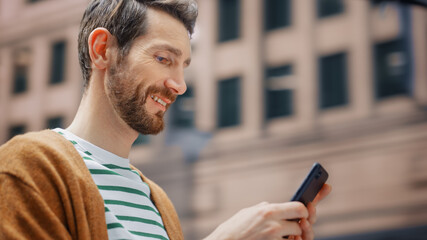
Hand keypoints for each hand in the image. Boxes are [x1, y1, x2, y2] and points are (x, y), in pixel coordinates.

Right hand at [204, 184, 331, 239]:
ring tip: (284, 234)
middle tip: (297, 225)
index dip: (304, 210)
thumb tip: (274, 206)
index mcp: (268, 211)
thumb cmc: (233, 229)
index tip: (304, 212)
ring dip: (293, 237)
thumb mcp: (248, 212)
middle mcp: (274, 225)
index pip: (300, 208)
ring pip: (296, 237)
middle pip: (301, 224)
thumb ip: (264, 208)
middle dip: (299, 225)